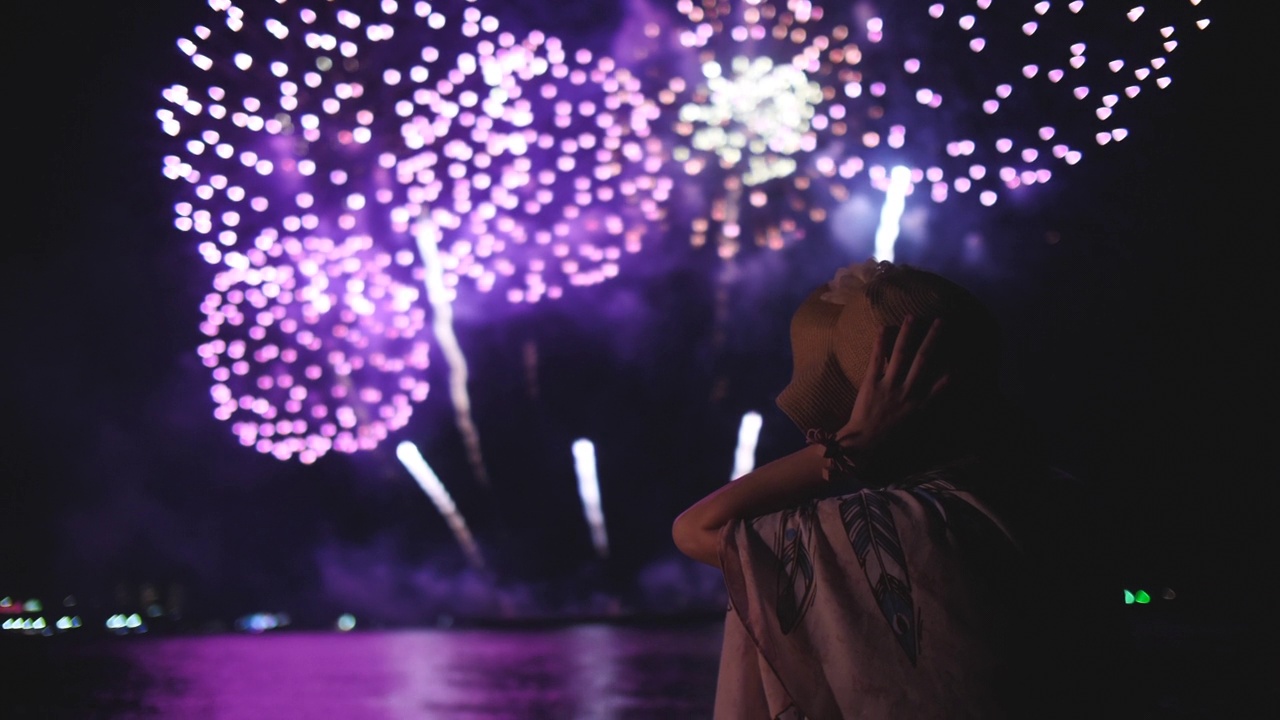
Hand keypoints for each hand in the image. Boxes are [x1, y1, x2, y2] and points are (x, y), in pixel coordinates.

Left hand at [836, 315, 950, 457]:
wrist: (863, 447)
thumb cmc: (890, 442)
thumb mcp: (917, 430)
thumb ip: (930, 412)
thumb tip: (944, 395)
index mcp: (921, 405)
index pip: (944, 383)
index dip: (956, 366)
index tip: (964, 350)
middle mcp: (908, 392)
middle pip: (924, 360)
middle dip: (933, 339)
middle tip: (940, 321)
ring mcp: (889, 386)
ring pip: (901, 354)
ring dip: (908, 334)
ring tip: (912, 316)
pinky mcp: (871, 384)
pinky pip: (876, 360)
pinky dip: (880, 343)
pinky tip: (884, 328)